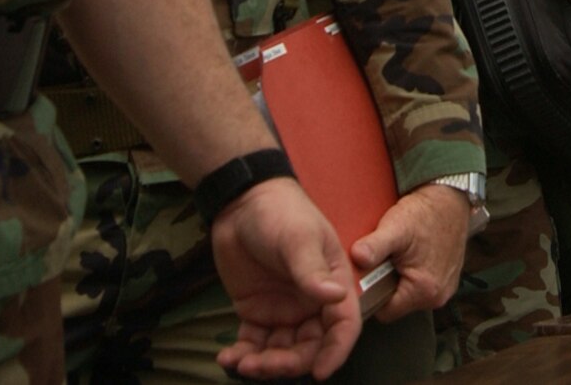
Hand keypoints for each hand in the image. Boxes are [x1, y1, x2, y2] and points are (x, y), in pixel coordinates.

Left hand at [211, 178, 360, 380]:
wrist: (241, 202)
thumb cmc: (281, 213)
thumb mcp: (299, 238)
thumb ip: (313, 271)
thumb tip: (337, 297)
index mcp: (333, 284)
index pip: (343, 324)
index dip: (337, 351)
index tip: (320, 373)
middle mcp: (311, 303)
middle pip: (310, 346)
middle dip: (290, 363)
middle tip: (262, 366)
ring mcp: (283, 310)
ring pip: (281, 350)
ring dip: (264, 364)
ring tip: (240, 363)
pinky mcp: (256, 312)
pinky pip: (253, 343)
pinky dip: (241, 355)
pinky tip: (227, 358)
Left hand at [349, 182, 472, 321]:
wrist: (450, 197)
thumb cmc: (424, 213)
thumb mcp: (395, 227)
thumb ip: (374, 246)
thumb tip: (356, 258)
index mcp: (425, 291)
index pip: (385, 311)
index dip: (372, 293)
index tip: (369, 273)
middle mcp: (439, 296)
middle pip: (398, 304)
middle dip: (387, 285)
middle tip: (386, 259)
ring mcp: (446, 289)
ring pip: (409, 296)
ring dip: (400, 279)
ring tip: (399, 255)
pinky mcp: (448, 279)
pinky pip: (422, 286)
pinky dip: (414, 274)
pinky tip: (412, 255)